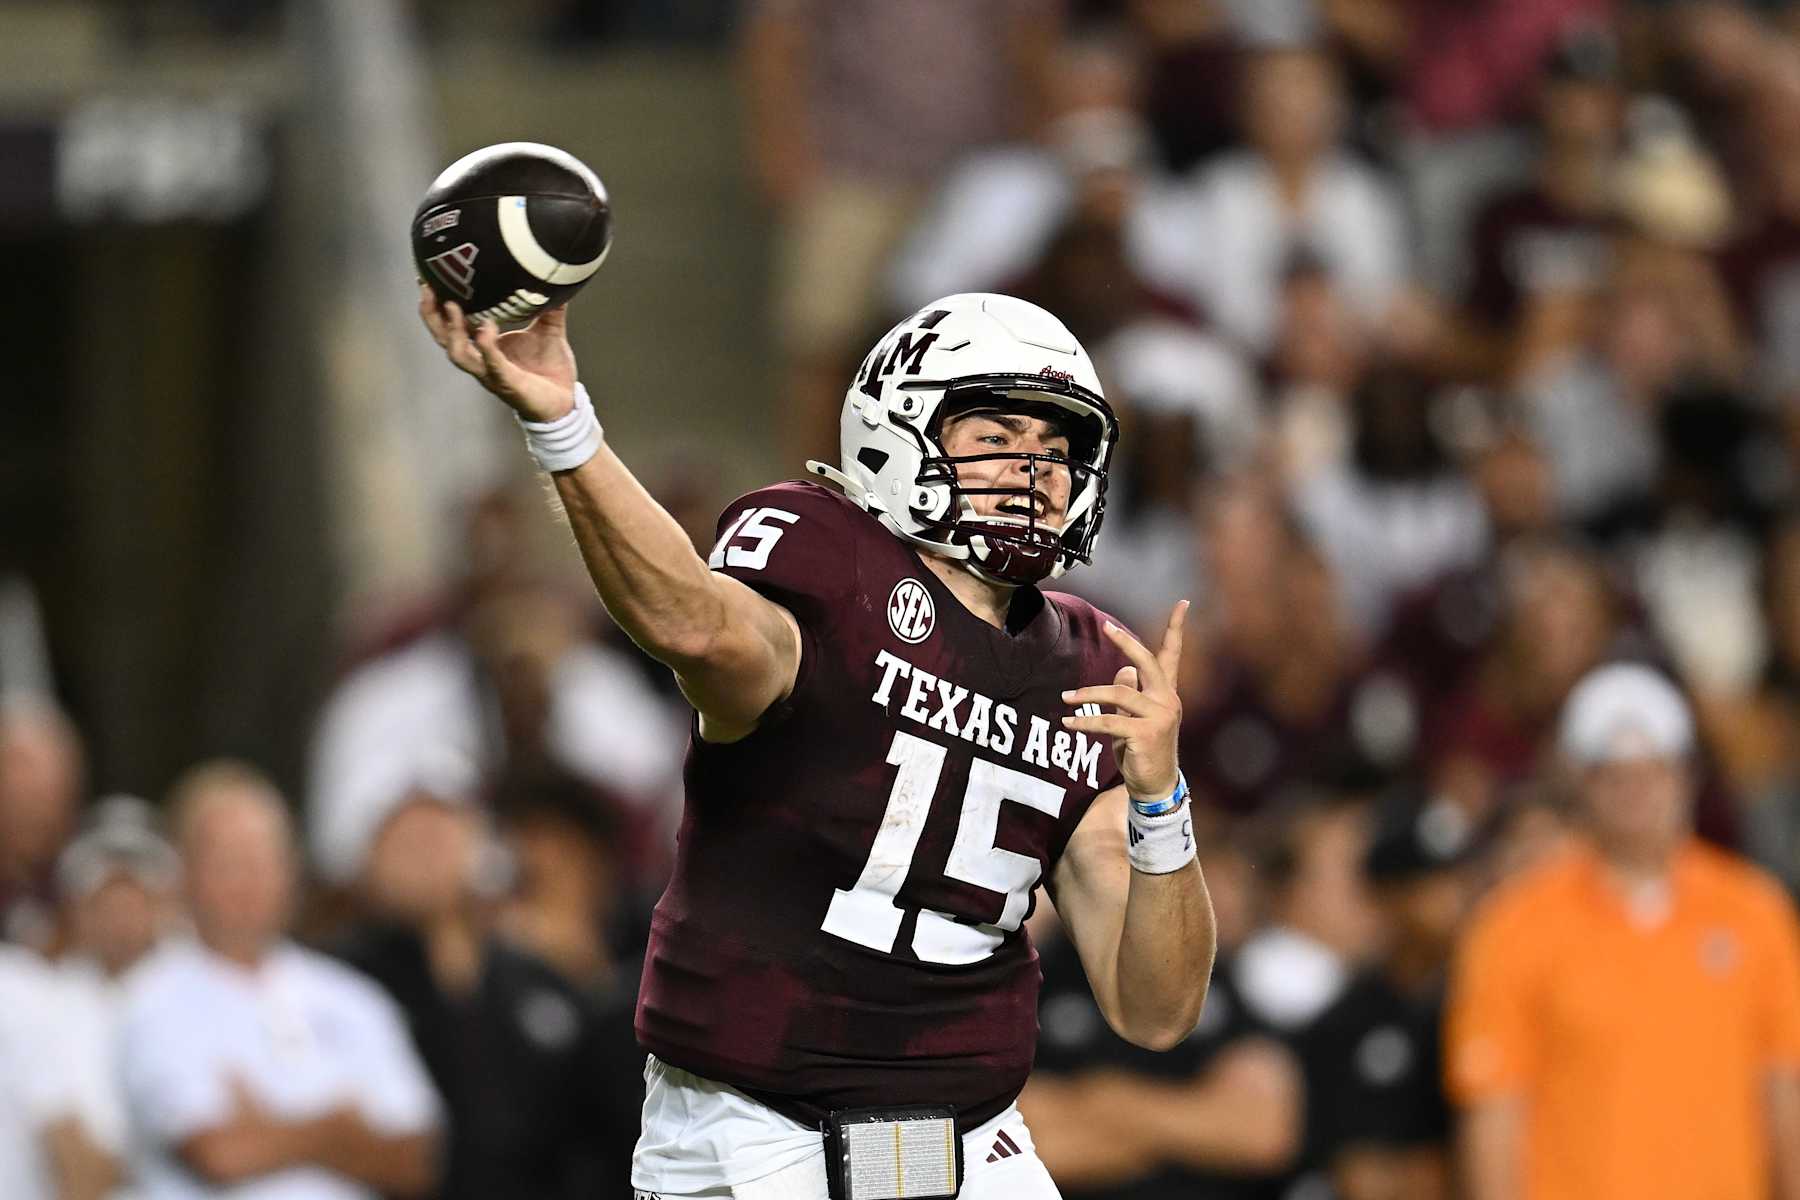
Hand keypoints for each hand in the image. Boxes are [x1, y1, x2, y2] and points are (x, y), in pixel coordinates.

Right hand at [418, 282, 578, 422]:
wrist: (565, 403)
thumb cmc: (550, 370)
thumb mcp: (549, 331)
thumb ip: (550, 307)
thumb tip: (558, 278)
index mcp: (484, 346)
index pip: (452, 323)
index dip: (438, 304)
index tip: (429, 278)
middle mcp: (481, 360)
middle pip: (444, 338)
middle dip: (432, 315)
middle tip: (427, 288)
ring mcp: (491, 373)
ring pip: (459, 354)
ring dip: (452, 330)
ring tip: (452, 306)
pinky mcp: (507, 383)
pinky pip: (492, 365)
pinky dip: (487, 348)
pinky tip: (485, 330)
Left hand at [1062, 601, 1188, 801]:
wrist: (1154, 786)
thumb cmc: (1142, 749)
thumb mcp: (1135, 718)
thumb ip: (1131, 692)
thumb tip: (1123, 669)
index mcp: (1167, 693)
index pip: (1173, 655)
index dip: (1177, 628)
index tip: (1184, 603)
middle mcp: (1168, 700)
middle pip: (1147, 662)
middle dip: (1126, 643)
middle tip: (1107, 627)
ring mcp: (1160, 717)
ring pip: (1119, 694)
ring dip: (1088, 694)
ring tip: (1065, 698)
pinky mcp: (1145, 734)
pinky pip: (1108, 721)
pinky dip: (1085, 721)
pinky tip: (1069, 722)